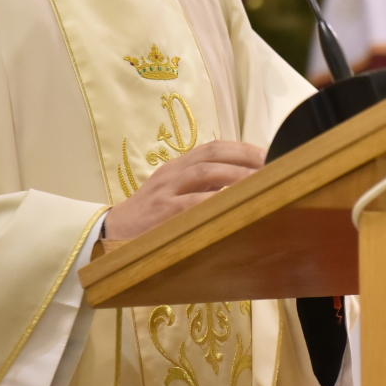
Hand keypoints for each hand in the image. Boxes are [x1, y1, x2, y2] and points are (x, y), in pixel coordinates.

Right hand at [103, 140, 264, 241]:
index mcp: (177, 167)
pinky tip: (237, 204)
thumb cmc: (149, 222)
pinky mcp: (162, 213)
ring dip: (238, 175)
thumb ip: (203, 191)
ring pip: (206, 172)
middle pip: (214, 154)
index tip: (272, 156)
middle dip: (248, 158)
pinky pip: (194, 202)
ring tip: (264, 182)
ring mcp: (166, 192)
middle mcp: (172, 173)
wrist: (108, 237)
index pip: (214, 147)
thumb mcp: (174, 198)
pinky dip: (218, 200)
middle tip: (277, 168)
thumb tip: (247, 192)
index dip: (244, 149)